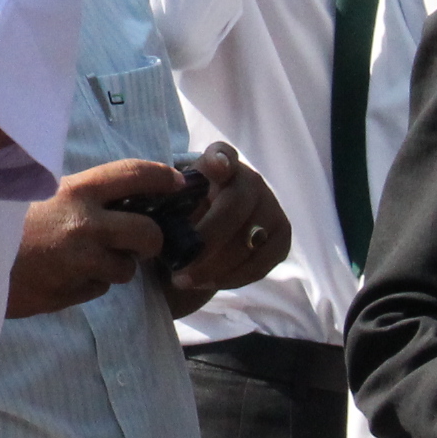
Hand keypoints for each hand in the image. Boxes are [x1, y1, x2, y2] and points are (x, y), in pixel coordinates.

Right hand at [8, 158, 188, 317]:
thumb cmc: (10, 224)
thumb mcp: (46, 195)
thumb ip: (85, 197)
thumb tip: (129, 197)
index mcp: (77, 190)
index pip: (135, 174)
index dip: (163, 178)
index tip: (177, 185)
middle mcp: (84, 223)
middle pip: (149, 233)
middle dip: (151, 241)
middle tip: (141, 242)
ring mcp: (80, 260)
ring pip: (127, 268)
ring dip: (117, 267)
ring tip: (88, 259)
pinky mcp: (72, 290)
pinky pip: (100, 288)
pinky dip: (91, 283)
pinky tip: (67, 274)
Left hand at [167, 143, 286, 303]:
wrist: (199, 245)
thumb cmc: (176, 220)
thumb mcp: (164, 208)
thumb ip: (163, 203)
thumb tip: (156, 215)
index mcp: (217, 164)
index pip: (222, 154)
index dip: (220, 160)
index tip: (216, 166)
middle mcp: (250, 180)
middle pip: (235, 205)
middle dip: (208, 239)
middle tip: (181, 266)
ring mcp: (270, 208)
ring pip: (250, 239)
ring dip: (216, 265)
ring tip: (185, 280)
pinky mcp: (280, 239)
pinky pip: (261, 262)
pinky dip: (233, 277)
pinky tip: (208, 283)